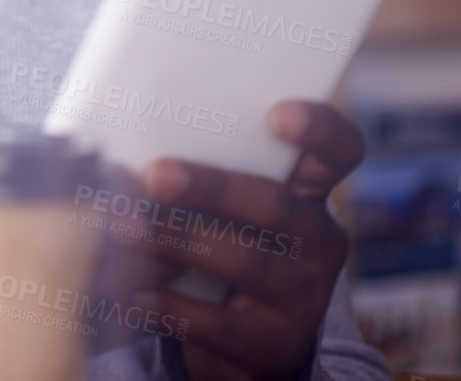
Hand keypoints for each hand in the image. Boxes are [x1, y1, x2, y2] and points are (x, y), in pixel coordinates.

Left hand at [111, 101, 363, 380]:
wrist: (244, 344)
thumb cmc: (222, 248)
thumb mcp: (226, 210)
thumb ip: (198, 174)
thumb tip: (123, 153)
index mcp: (307, 193)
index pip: (337, 152)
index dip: (318, 129)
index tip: (277, 115)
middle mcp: (316, 241)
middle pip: (275, 205)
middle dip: (212, 188)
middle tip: (156, 176)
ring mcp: (302, 295)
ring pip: (244, 261)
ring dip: (177, 240)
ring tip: (123, 227)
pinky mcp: (272, 342)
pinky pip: (216, 321)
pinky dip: (167, 304)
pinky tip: (130, 290)